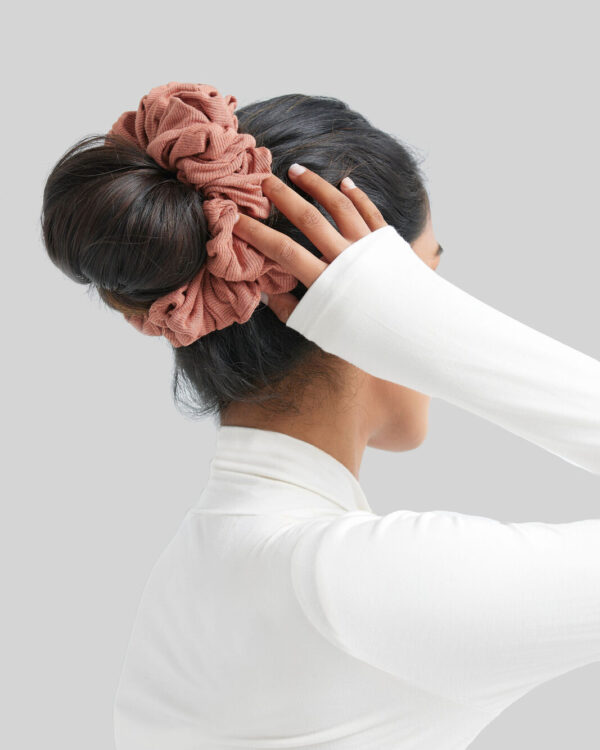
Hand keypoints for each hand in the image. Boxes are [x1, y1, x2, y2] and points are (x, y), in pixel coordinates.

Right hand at [231, 165, 387, 322]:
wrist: (413, 332)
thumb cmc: (362, 337)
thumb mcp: (320, 329)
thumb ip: (290, 309)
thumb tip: (263, 291)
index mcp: (326, 283)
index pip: (282, 250)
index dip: (256, 233)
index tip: (236, 220)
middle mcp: (346, 259)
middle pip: (308, 219)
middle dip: (282, 197)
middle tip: (262, 182)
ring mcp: (368, 247)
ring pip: (339, 206)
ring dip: (316, 185)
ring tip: (297, 170)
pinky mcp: (388, 243)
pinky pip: (369, 212)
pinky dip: (356, 195)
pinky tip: (343, 183)